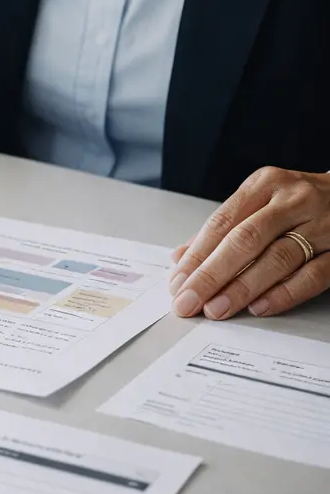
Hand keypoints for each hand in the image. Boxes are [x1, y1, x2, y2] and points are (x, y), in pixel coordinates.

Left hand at [169, 166, 329, 319]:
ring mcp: (323, 223)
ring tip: (217, 309)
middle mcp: (294, 200)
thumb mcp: (260, 203)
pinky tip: (259, 307)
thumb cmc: (299, 203)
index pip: (221, 223)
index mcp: (265, 185)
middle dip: (211, 275)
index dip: (196, 256)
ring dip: (242, 288)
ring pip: (278, 257)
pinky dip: (284, 293)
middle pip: (245, 240)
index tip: (177, 284)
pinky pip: (313, 274)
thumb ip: (222, 230)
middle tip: (189, 302)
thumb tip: (179, 259)